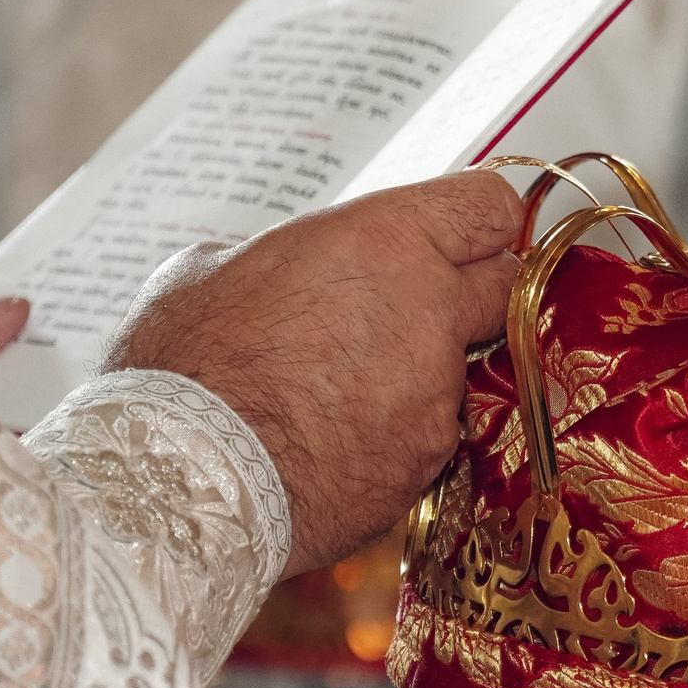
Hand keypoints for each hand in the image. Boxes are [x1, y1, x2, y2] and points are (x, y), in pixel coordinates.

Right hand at [103, 172, 520, 577]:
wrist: (185, 480)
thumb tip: (288, 266)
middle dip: (473, 296)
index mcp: (385, 242)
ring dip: (421, 378)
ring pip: (459, 372)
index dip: (480, 221)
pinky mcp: (426, 465)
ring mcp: (436, 395)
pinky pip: (427, 438)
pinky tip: (334, 445)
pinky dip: (395, 439)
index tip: (469, 235)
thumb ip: (284, 258)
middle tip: (418, 310)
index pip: (488, 207)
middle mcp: (430, 312)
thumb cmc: (185, 369)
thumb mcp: (213, 270)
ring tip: (339, 396)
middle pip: (503, 289)